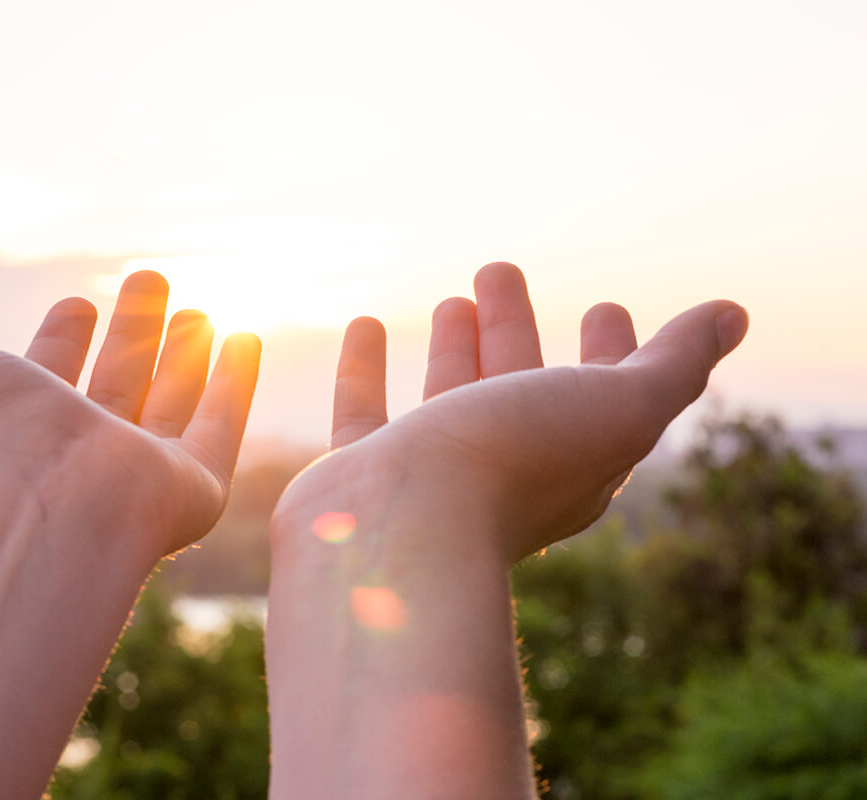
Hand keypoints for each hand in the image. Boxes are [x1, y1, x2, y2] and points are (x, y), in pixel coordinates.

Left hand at [0, 270, 260, 557]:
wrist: (38, 498)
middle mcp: (82, 452)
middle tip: (150, 281)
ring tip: (198, 308)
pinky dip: (235, 384)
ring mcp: (140, 473)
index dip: (61, 339)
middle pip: (116, 381)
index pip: (49, 374)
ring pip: (170, 400)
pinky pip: (221, 427)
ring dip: (184, 352)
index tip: (77, 301)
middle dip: (133, 332)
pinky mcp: (193, 488)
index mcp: (21, 428)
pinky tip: (245, 340)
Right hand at [274, 261, 748, 563]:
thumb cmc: (512, 466)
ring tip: (454, 297)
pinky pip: (364, 410)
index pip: (603, 399)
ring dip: (456, 345)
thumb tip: (732, 314)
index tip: (605, 308)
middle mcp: (502, 469)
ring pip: (448, 397)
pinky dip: (364, 366)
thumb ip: (674, 363)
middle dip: (516, 329)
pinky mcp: (365, 475)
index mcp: (571, 461)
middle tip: (499, 269)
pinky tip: (364, 323)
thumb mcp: (619, 407)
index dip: (613, 354)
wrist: (399, 533)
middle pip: (517, 386)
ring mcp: (431, 474)